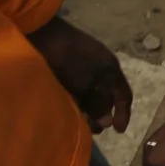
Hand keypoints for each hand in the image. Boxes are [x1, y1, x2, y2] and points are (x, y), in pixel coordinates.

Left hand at [29, 17, 132, 134]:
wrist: (41, 34)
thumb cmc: (70, 58)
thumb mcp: (88, 82)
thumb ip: (99, 103)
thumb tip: (106, 122)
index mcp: (110, 69)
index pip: (123, 95)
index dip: (123, 113)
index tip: (118, 130)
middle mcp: (100, 70)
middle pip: (107, 98)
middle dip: (102, 115)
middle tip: (93, 128)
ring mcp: (82, 70)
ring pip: (91, 97)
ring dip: (88, 111)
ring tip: (80, 122)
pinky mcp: (66, 71)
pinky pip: (77, 92)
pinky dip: (76, 103)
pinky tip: (69, 110)